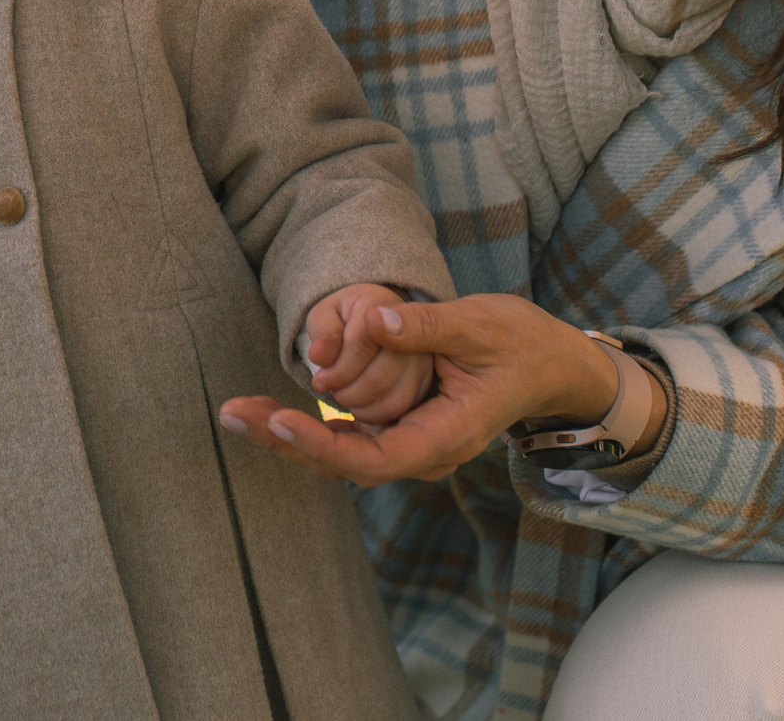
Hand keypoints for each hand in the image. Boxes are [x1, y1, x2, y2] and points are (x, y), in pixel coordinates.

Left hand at [218, 294, 627, 487]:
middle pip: (344, 463)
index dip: (323, 445)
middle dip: (286, 441)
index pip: (374, 459)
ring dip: (287, 434)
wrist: (549, 365)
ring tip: (236, 412)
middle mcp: (422, 451)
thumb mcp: (481, 324)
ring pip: (339, 453)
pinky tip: (267, 411)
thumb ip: (428, 327)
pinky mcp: (398, 428)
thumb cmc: (522, 343)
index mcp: (446, 436)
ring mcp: (409, 443)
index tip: (281, 422)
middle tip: (233, 414)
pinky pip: (347, 436)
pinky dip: (307, 424)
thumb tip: (373, 319)